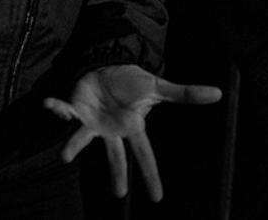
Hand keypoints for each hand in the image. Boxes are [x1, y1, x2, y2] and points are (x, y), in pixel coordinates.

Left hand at [44, 64, 222, 200]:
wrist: (108, 69)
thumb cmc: (132, 82)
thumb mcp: (159, 88)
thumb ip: (186, 93)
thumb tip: (219, 93)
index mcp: (132, 128)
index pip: (145, 154)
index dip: (151, 175)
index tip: (158, 198)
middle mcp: (112, 131)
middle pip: (115, 157)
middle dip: (116, 173)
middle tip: (119, 194)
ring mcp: (92, 124)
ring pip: (82, 138)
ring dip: (74, 145)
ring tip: (65, 155)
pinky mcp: (76, 112)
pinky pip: (64, 112)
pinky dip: (57, 109)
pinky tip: (49, 104)